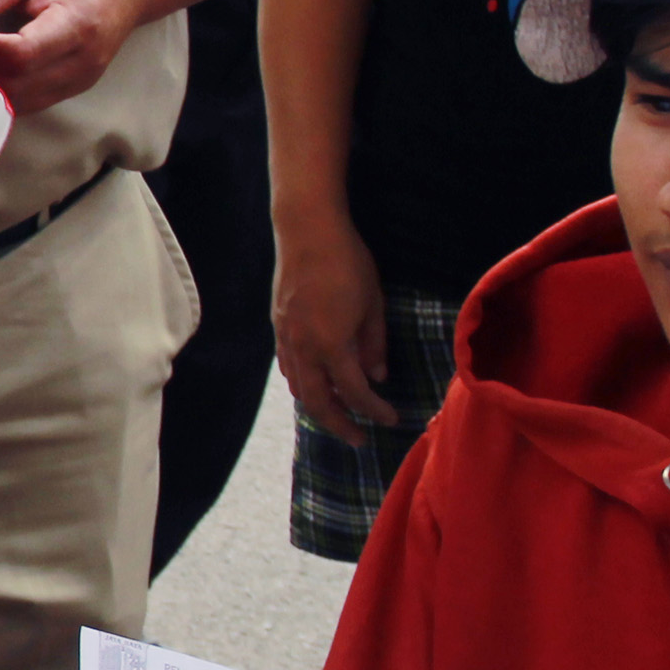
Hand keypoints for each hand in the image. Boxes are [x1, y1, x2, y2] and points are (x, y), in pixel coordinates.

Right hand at [272, 207, 397, 443]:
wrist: (306, 230)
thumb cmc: (348, 262)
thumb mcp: (373, 304)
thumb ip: (374, 344)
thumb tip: (377, 375)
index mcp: (331, 344)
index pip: (354, 392)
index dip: (373, 410)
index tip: (391, 420)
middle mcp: (303, 347)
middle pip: (318, 402)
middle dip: (340, 424)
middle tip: (359, 440)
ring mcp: (286, 337)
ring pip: (298, 387)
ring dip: (319, 407)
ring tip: (339, 415)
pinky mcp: (278, 326)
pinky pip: (288, 367)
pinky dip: (303, 384)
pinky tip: (315, 383)